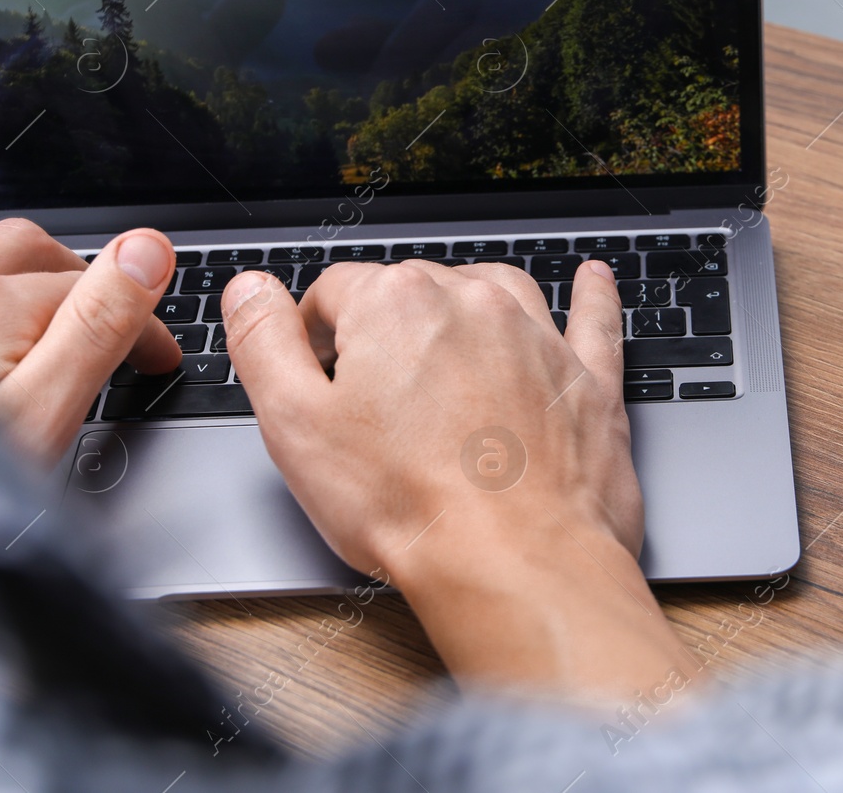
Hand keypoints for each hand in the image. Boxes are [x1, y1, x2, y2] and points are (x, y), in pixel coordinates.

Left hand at [0, 219, 181, 463]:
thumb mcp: (46, 409)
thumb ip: (100, 323)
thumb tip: (148, 250)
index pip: (96, 289)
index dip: (143, 326)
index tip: (160, 360)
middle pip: (42, 255)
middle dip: (89, 289)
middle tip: (120, 340)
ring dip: (34, 286)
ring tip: (59, 339)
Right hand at [222, 259, 693, 700]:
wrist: (515, 562)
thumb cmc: (411, 507)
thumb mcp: (295, 426)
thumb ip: (262, 344)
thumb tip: (249, 290)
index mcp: (397, 304)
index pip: (336, 290)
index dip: (315, 335)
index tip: (317, 374)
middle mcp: (474, 303)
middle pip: (416, 291)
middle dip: (390, 331)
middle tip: (377, 400)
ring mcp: (539, 337)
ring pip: (496, 294)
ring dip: (470, 310)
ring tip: (452, 343)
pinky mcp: (589, 379)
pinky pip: (592, 319)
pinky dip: (591, 297)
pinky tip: (591, 279)